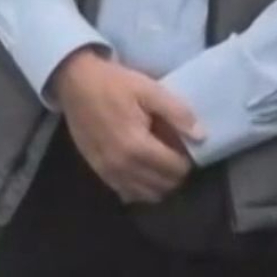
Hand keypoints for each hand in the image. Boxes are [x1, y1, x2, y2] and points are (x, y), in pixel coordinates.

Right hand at [51, 49, 203, 204]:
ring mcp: (108, 172)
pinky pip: (126, 192)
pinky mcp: (98, 171)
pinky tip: (141, 168)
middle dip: (175, 173)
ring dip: (159, 183)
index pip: (176, 169)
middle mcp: (123, 166)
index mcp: (137, 146)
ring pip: (146, 194)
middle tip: (174, 152)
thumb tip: (201, 136)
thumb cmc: (113, 83)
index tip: (185, 145)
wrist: (74, 82)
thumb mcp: (149, 89)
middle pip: (163, 186)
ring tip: (159, 161)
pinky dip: (139, 187)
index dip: (187, 159)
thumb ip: (177, 113)